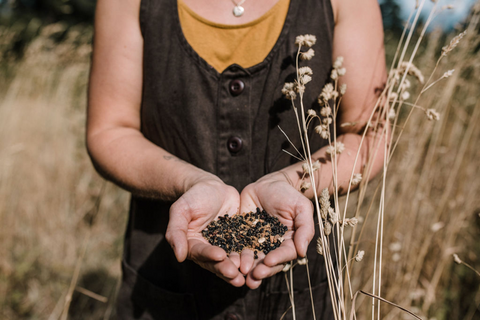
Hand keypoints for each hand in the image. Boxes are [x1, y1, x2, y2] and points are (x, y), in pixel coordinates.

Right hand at [165, 175, 244, 286]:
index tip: (219, 256)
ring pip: (231, 260)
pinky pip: (244, 249)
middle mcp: (208, 249)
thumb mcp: (181, 210)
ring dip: (239, 268)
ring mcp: (225, 246)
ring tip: (248, 273)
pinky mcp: (239, 240)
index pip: (200, 252)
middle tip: (236, 274)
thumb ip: (176, 232)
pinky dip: (250, 256)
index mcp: (192, 245)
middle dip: (226, 268)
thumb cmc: (193, 197)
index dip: (209, 255)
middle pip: (216, 262)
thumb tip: (179, 257)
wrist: (212, 187)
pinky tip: (259, 260)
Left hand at [239, 172, 314, 288]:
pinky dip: (233, 254)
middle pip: (268, 262)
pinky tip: (227, 259)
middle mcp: (273, 246)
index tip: (269, 262)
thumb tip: (302, 252)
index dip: (277, 259)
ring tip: (240, 272)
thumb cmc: (289, 194)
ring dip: (246, 267)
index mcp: (289, 242)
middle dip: (261, 270)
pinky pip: (237, 246)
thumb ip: (305, 229)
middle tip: (253, 276)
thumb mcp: (301, 208)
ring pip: (252, 258)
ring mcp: (256, 242)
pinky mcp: (242, 235)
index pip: (285, 254)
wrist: (269, 183)